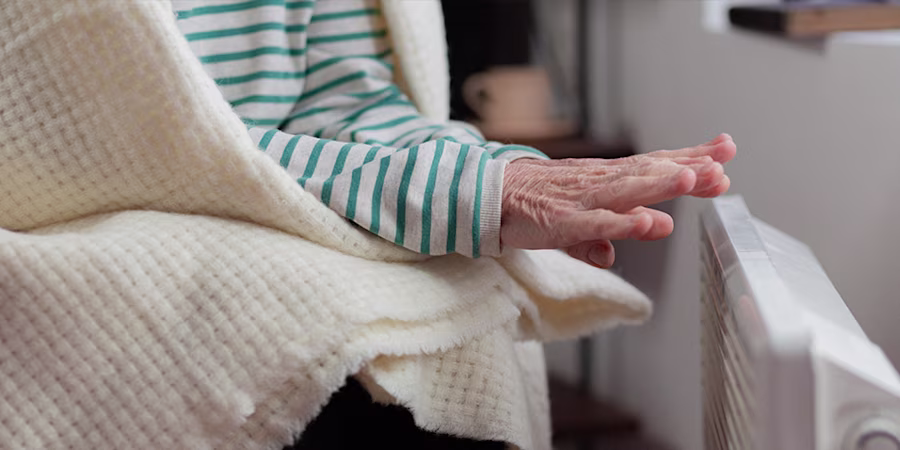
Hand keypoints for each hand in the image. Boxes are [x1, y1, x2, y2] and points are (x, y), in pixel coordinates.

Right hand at [501, 134, 735, 267]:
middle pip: (649, 173)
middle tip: (723, 165)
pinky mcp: (563, 221)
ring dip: (661, 184)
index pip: (655, 165)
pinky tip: (647, 222)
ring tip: (693, 178)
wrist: (491, 196)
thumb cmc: (538, 203)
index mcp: (608, 179)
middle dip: (688, 168)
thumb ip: (612, 231)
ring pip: (627, 190)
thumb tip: (646, 234)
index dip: (691, 159)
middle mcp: (601, 183)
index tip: (725, 154)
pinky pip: (596, 223)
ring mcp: (583, 200)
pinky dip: (622, 222)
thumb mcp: (582, 219)